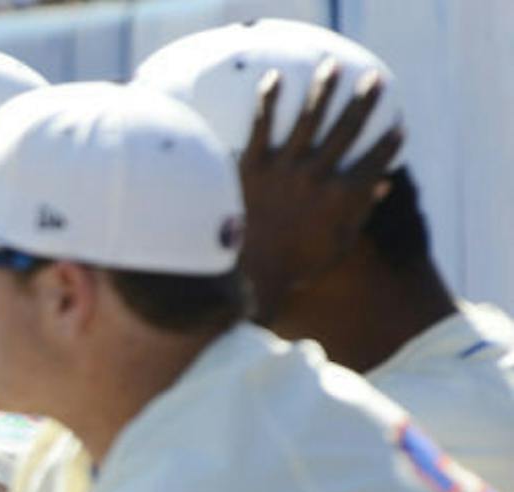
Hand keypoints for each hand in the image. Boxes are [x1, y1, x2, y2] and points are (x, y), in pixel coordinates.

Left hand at [239, 59, 403, 322]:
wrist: (245, 274)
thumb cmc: (295, 264)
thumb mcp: (337, 244)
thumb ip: (360, 212)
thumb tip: (382, 185)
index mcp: (344, 197)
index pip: (376, 159)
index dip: (389, 142)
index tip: (397, 125)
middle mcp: (319, 177)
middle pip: (348, 130)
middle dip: (364, 101)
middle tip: (374, 78)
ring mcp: (285, 169)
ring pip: (309, 119)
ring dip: (323, 89)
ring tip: (331, 65)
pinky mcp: (253, 167)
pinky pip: (261, 126)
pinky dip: (269, 101)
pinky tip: (274, 78)